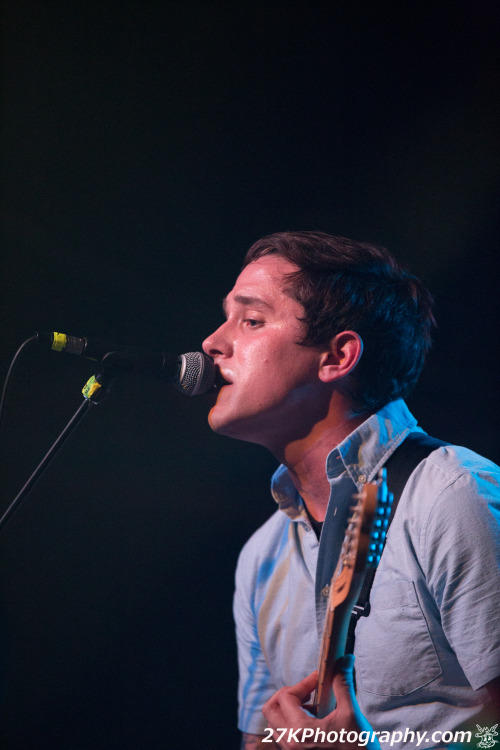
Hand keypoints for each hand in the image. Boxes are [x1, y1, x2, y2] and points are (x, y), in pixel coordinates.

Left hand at [262, 655, 378, 748]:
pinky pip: (282, 735)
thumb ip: (343, 684)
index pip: (285, 696)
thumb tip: (345, 659)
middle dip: (287, 694)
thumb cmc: (358, 748)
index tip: (319, 679)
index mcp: (300, 732)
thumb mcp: (351, 714)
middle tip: (307, 691)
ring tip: (310, 704)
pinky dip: (290, 721)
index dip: (302, 683)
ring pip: (274, 723)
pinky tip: (312, 718)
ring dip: (287, 708)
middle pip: (270, 709)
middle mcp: (291, 744)